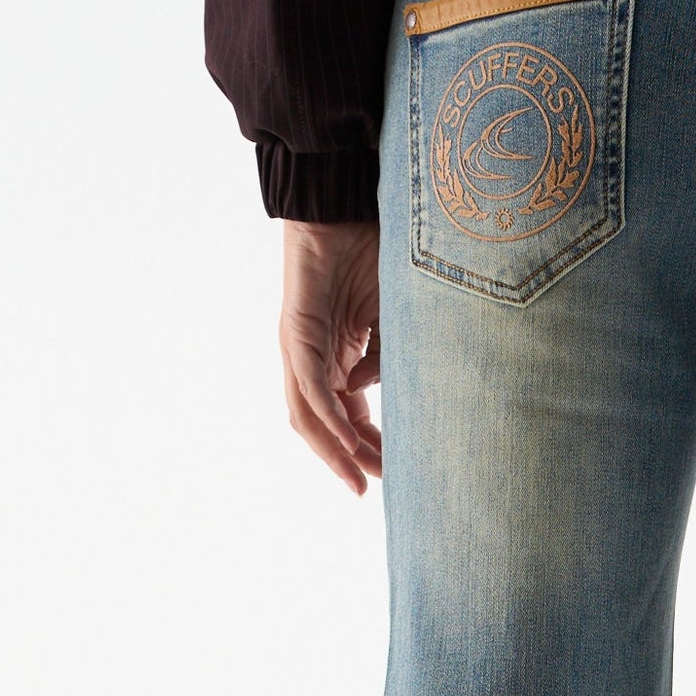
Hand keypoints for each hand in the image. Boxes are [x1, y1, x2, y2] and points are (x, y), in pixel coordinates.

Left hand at [280, 220, 382, 494]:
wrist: (343, 207)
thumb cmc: (371, 252)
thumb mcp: (394, 316)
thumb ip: (385, 357)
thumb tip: (367, 393)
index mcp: (339, 357)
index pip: (350, 416)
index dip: (372, 446)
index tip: (399, 471)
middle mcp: (314, 360)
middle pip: (327, 426)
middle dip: (351, 460)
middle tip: (378, 488)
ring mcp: (301, 349)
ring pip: (310, 415)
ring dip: (332, 451)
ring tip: (356, 479)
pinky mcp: (296, 334)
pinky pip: (309, 385)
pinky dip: (328, 414)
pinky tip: (346, 438)